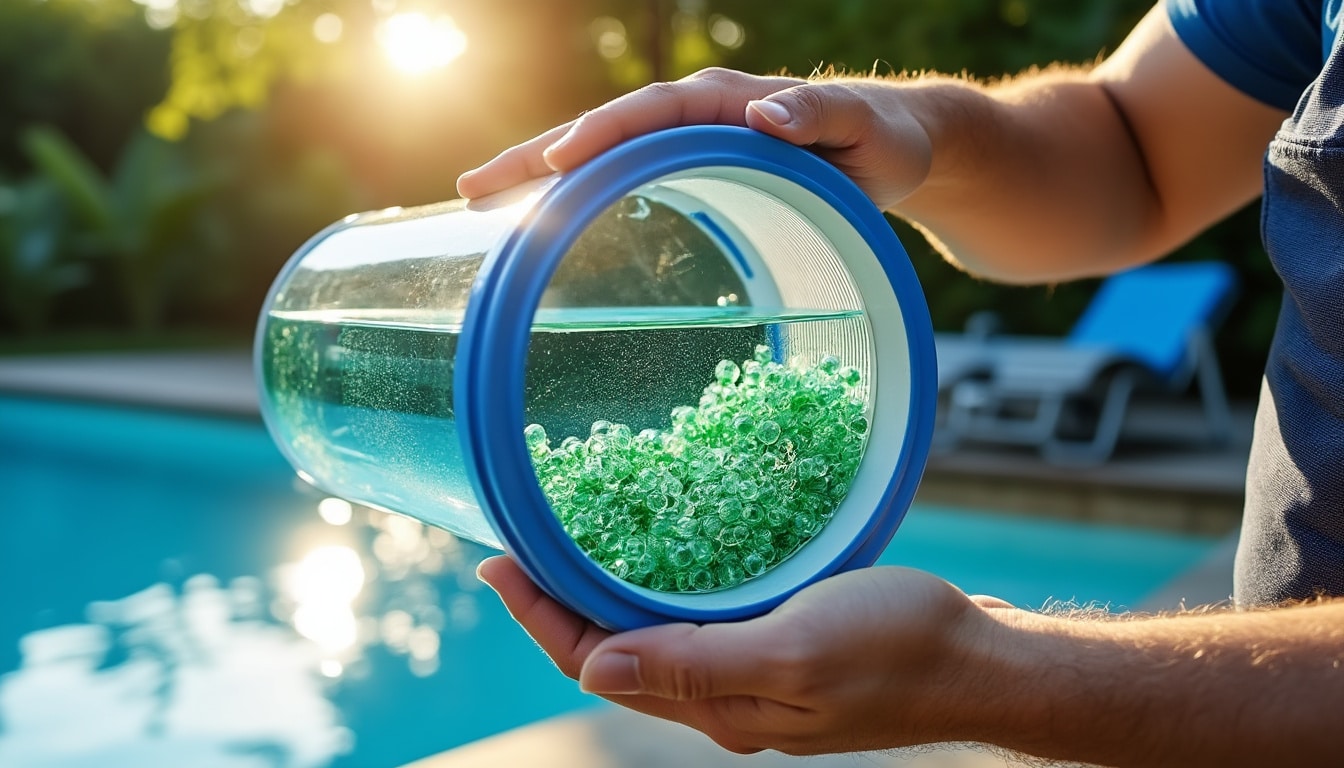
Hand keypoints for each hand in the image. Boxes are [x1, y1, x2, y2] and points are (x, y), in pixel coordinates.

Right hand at [456, 68, 935, 211]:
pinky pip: (621, 171)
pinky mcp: (689, 163)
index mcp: (726, 102)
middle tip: (472, 190)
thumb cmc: (881, 140)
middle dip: (537, 156)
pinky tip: (541, 213)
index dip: (602, 136)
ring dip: (540, 172)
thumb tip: (763, 114)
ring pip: (602, 151)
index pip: (649, 114)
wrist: (893, 142)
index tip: (557, 160)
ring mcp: (687, 138)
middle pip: (604, 129)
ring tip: (480, 201)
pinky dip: (575, 188)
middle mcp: (696, 113)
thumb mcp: (862, 127)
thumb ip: (819, 114)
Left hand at [477, 555, 1006, 754]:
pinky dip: (661, 588)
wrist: (982, 660)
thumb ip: (692, 663)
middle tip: (518, 542)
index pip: (598, 663)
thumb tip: (589, 663)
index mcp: (718, 705)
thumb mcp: (791, 651)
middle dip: (557, 603)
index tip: (497, 560)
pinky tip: (658, 557)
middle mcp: (724, 697)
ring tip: (567, 545)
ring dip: (603, 594)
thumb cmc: (898, 650)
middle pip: (615, 652)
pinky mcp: (780, 647)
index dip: (541, 615)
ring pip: (654, 637)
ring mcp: (753, 674)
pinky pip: (699, 622)